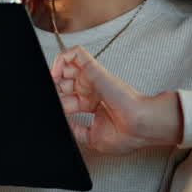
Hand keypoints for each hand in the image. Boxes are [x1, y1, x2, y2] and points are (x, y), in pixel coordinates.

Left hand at [51, 46, 182, 154]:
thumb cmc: (125, 134)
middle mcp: (91, 90)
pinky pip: (76, 53)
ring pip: (68, 64)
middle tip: (52, 94)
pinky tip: (56, 71)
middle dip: (54, 87)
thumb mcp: (91, 138)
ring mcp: (91, 79)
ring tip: (52, 81)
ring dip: (55, 71)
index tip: (55, 108)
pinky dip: (62, 58)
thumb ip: (75, 130)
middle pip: (63, 82)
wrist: (138, 127)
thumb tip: (64, 125)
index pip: (66, 98)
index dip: (57, 102)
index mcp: (91, 104)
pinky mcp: (94, 70)